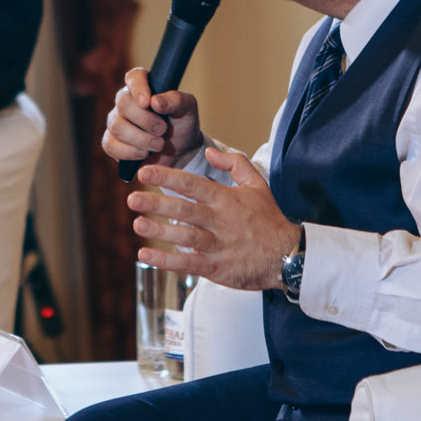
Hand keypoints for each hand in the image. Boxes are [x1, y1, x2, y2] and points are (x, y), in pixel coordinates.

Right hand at [102, 67, 204, 169]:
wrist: (181, 151)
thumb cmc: (182, 124)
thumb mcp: (188, 109)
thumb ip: (176, 100)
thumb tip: (156, 101)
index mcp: (144, 86)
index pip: (134, 77)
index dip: (138, 88)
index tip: (147, 103)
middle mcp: (126, 101)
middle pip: (123, 103)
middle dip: (144, 120)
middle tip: (162, 130)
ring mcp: (116, 121)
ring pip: (117, 126)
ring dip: (140, 139)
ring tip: (158, 144)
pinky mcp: (111, 141)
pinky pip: (110, 145)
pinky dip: (129, 152)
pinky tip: (144, 154)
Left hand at [130, 148, 300, 289]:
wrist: (288, 256)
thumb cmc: (268, 219)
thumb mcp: (258, 185)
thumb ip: (235, 163)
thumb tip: (211, 152)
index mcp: (227, 199)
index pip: (193, 185)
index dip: (168, 177)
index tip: (145, 172)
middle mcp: (221, 221)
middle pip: (185, 210)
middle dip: (157, 203)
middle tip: (132, 198)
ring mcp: (219, 246)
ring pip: (185, 237)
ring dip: (160, 232)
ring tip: (138, 224)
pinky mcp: (217, 268)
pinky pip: (188, 264)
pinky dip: (166, 261)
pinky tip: (146, 255)